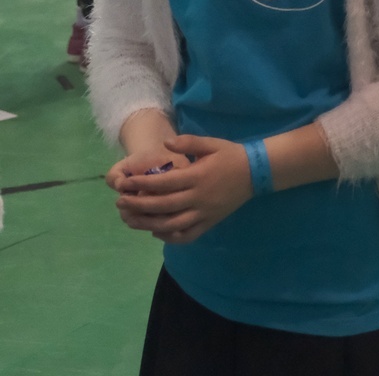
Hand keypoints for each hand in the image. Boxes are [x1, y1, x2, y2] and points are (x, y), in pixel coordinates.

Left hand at [113, 135, 252, 243]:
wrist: (257, 172)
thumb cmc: (231, 155)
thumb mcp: (211, 143)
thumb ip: (188, 142)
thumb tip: (166, 143)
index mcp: (198, 177)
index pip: (163, 183)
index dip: (141, 184)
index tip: (124, 184)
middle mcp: (199, 197)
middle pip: (163, 206)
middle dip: (138, 205)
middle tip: (120, 203)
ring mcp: (205, 212)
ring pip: (172, 224)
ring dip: (148, 224)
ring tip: (131, 220)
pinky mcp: (210, 222)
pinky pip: (188, 235)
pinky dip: (170, 237)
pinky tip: (157, 232)